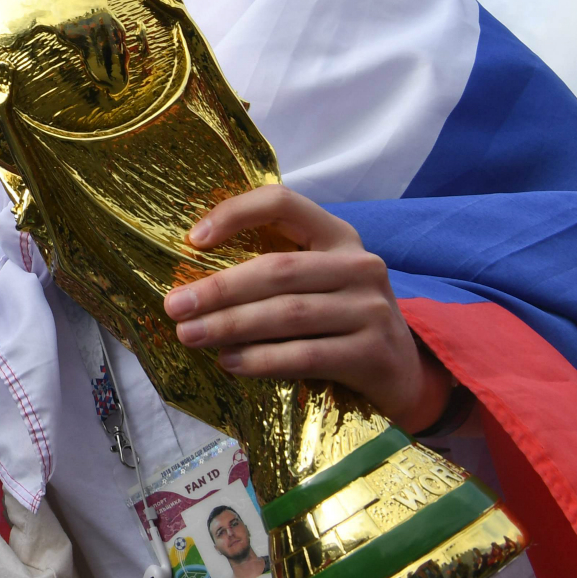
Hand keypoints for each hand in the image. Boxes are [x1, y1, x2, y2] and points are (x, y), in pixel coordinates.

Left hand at [165, 185, 451, 431]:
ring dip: (231, 325)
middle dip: (219, 289)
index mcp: (338, 236)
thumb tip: (192, 280)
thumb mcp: (317, 282)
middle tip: (175, 306)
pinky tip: (230, 362)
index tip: (193, 240)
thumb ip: (272, 269)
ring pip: (288, 313)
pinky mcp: (373, 353)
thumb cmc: (338, 321)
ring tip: (191, 336)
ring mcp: (371, 309)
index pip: (283, 203)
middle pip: (277, 269)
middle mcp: (360, 265)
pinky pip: (306, 355)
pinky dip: (262, 360)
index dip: (235, 213)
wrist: (402, 374)